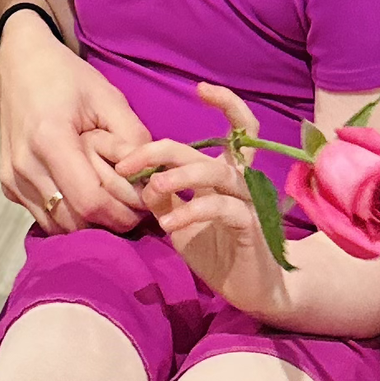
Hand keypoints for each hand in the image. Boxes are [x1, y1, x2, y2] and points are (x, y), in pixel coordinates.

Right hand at [0, 11, 152, 232]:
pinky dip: (69, 215)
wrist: (20, 63)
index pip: (91, 203)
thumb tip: (153, 179)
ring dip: (90, 223)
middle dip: (111, 221)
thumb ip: (133, 138)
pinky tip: (83, 192)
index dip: (123, 213)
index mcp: (49, 139)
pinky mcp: (8, 186)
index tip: (145, 203)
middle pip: (77, 222)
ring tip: (109, 196)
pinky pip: (45, 217)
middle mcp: (24, 165)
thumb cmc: (66, 76)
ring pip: (60, 227)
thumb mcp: (107, 97)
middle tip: (133, 205)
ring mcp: (12, 179)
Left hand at [128, 88, 292, 322]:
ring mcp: (248, 204)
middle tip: (128, 162)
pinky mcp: (251, 228)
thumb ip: (163, 195)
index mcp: (227, 174)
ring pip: (217, 173)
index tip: (200, 89)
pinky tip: (168, 224)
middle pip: (206, 150)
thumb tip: (136, 174)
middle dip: (161, 150)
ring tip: (151, 189)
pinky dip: (191, 210)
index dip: (225, 102)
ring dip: (178, 177)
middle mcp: (241, 182)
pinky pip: (222, 208)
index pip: (236, 127)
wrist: (251, 292)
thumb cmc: (217, 252)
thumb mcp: (180, 219)